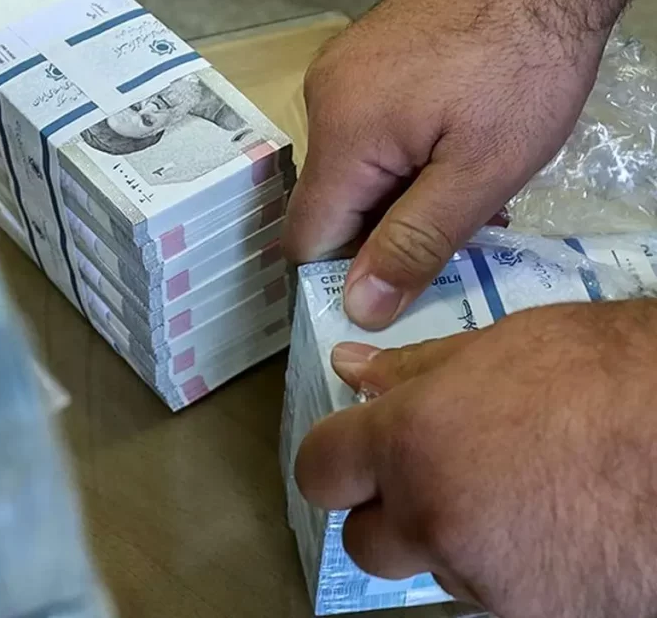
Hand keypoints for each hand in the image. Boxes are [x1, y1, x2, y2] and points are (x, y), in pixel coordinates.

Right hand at [282, 0, 615, 329]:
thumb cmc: (522, 62)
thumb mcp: (483, 171)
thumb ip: (416, 243)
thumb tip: (360, 308)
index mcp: (343, 139)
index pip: (307, 239)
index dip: (346, 274)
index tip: (398, 287)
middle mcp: (324, 104)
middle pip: (333, 204)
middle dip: (387, 230)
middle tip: (459, 229)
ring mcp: (341, 75)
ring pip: (355, 169)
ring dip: (401, 192)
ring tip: (468, 184)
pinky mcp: (363, 58)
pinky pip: (367, 130)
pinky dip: (404, 153)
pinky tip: (455, 145)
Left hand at [294, 300, 656, 617]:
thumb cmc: (617, 375)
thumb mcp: (507, 346)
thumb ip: (416, 369)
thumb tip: (353, 369)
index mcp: (413, 443)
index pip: (319, 471)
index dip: (334, 460)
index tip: (355, 452)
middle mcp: (436, 520)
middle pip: (365, 541)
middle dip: (389, 513)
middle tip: (436, 477)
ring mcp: (487, 579)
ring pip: (433, 569)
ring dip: (452, 540)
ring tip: (516, 494)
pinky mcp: (537, 617)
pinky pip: (492, 595)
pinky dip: (505, 568)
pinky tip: (552, 527)